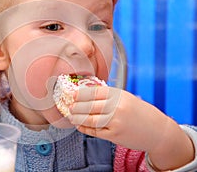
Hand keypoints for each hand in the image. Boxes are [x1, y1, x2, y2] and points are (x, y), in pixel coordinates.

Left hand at [68, 86, 193, 169]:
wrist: (157, 131)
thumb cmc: (141, 113)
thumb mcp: (127, 98)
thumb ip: (109, 96)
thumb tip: (87, 93)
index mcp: (119, 95)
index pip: (94, 92)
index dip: (80, 93)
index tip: (72, 95)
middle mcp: (116, 107)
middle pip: (89, 106)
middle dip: (76, 106)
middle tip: (69, 106)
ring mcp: (115, 122)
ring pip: (89, 119)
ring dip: (78, 118)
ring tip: (71, 116)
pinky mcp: (114, 135)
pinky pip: (95, 131)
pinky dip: (85, 128)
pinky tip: (80, 126)